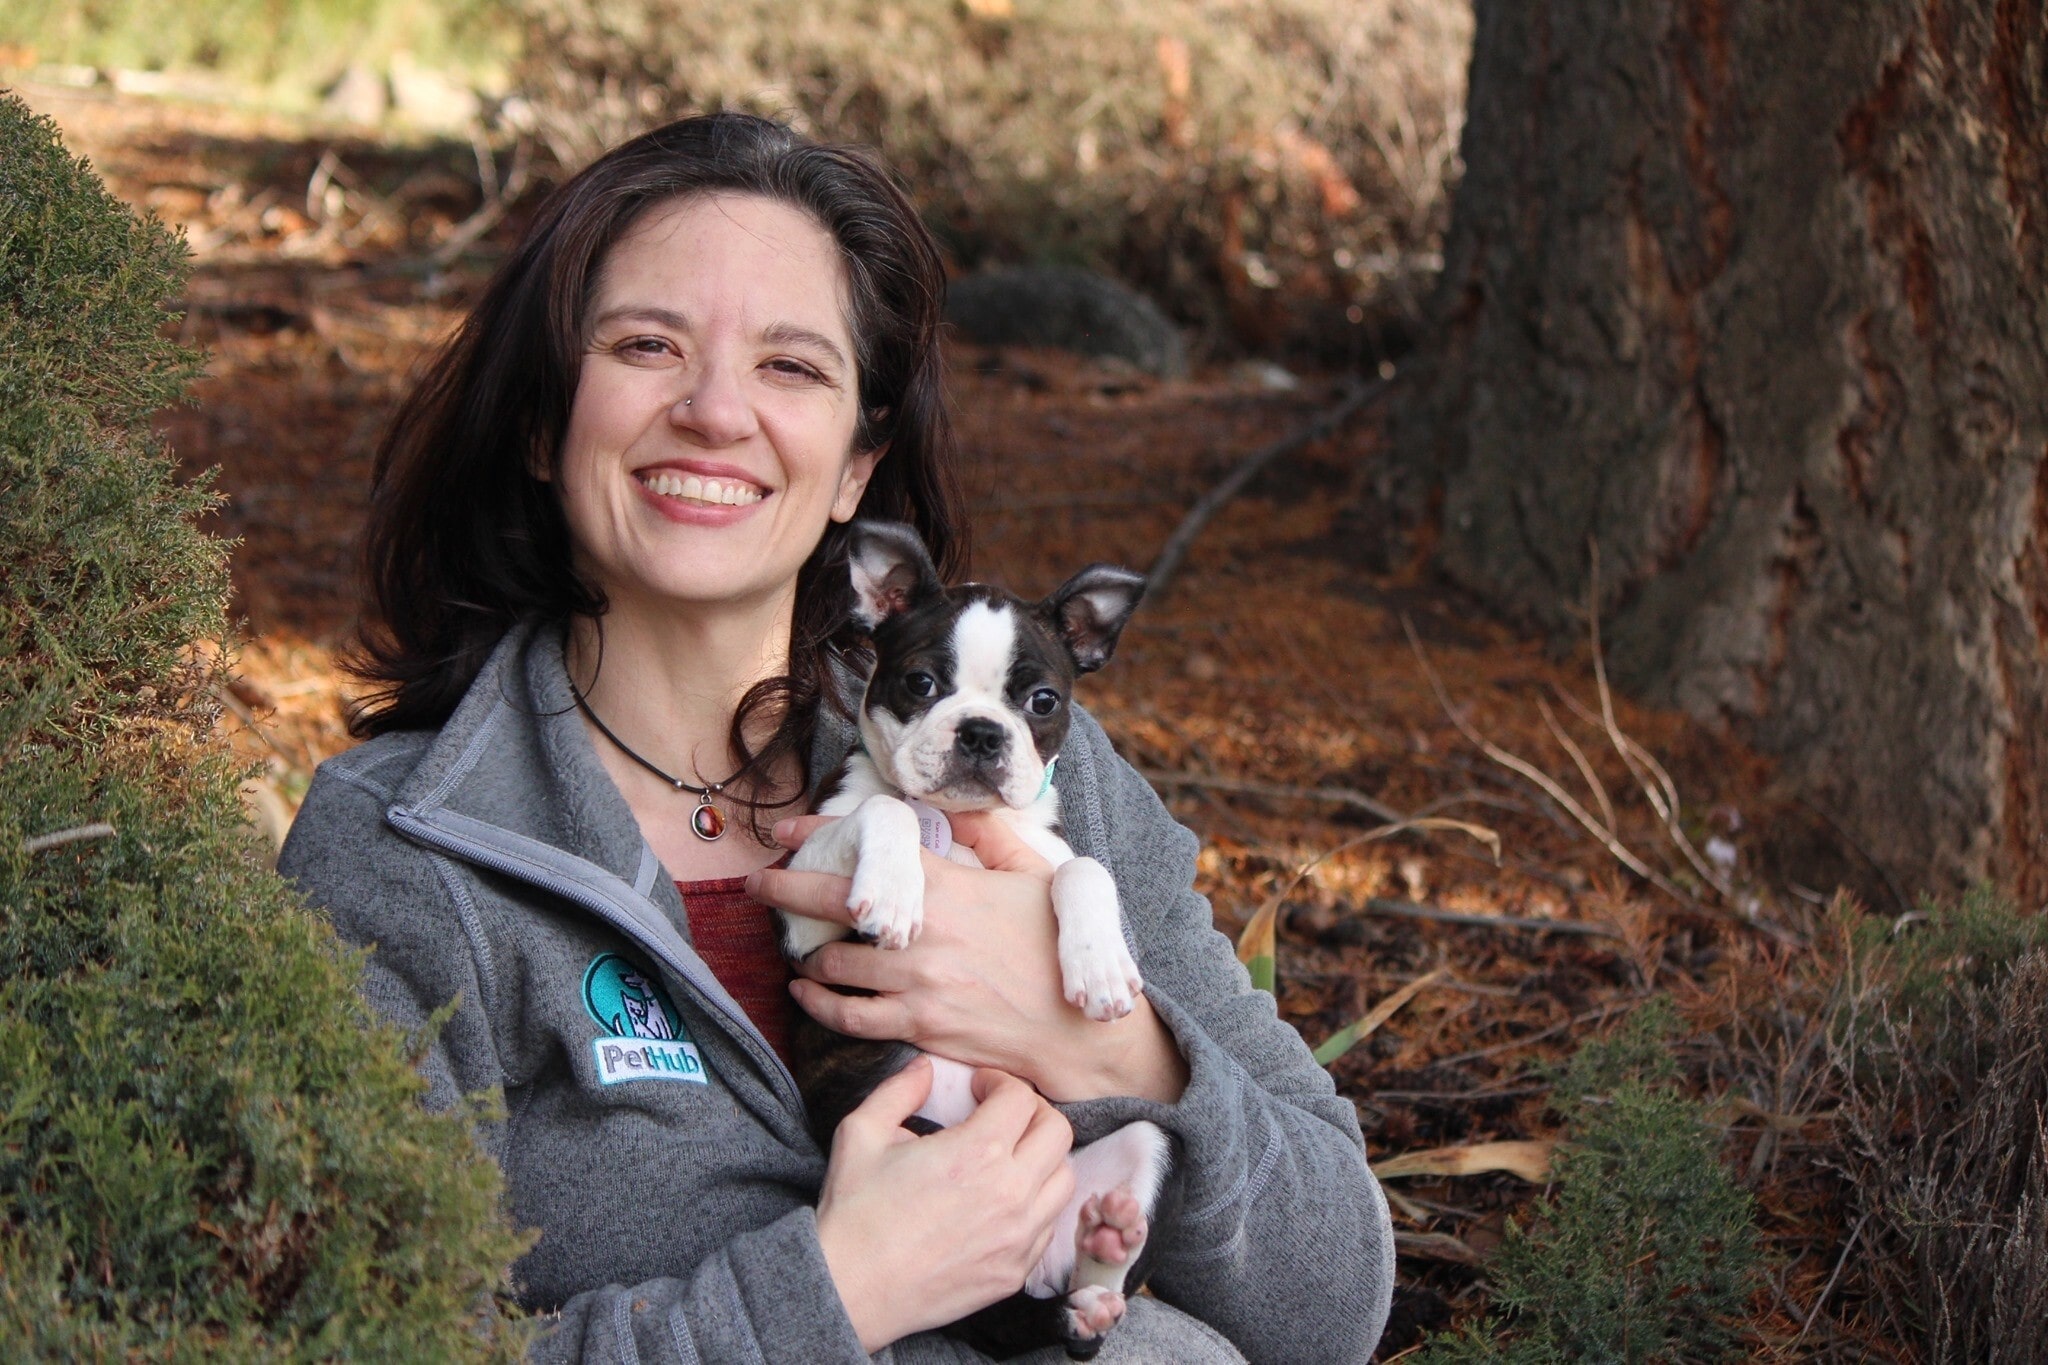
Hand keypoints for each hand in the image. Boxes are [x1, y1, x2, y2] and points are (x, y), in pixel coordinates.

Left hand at [751, 814, 1186, 1103]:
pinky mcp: (917, 1027)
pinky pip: (848, 1016)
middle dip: (784, 890)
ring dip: (806, 955)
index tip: (789, 833)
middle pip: (831, 905)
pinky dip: (818, 1004)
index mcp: (949, 888)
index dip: (820, 838)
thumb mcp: (1040, 879)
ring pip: (832, 967)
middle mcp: (923, 932)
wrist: (1079, 1029)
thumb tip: (960, 811)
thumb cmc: (1061, 949)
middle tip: (760, 883)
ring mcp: (916, 983)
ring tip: (795, 946)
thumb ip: (995, 839)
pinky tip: (806, 994)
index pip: (870, 851)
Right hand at [816, 1057, 1076, 1350]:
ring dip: (1041, 1159)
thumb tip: (925, 1068)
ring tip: (1008, 1158)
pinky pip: (1048, 1226)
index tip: (980, 1088)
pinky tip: (1001, 1202)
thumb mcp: (861, 1133)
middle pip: (1058, 1133)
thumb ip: (899, 1090)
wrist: (850, 1291)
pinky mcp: (1015, 1272)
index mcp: (976, 1152)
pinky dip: (1035, 1205)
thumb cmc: (854, 1212)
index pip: (1021, 1099)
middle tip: (1002, 1115)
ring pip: (1063, 1179)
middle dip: (1031, 1113)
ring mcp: (1018, 1237)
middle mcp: (1010, 1192)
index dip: (1000, 1082)